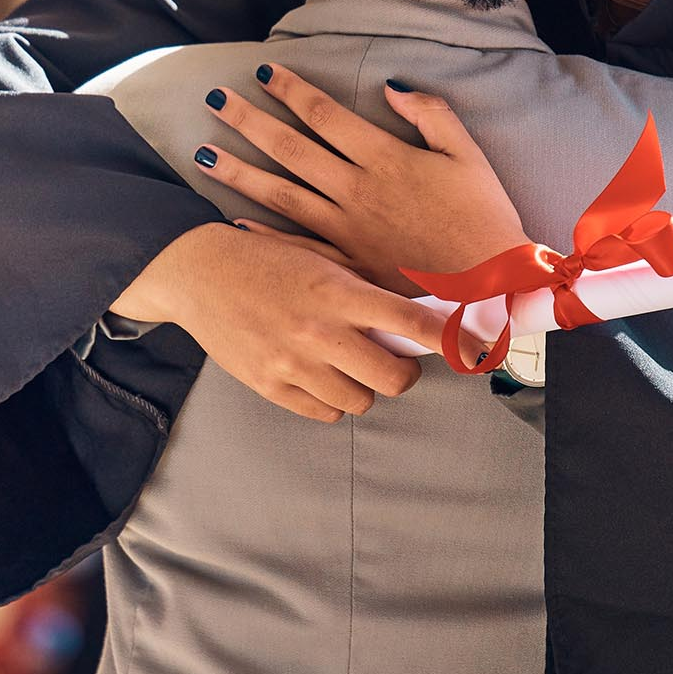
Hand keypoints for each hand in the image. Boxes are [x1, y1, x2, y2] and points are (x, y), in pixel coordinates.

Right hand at [112, 223, 446, 422]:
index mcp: (337, 292)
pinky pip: (325, 413)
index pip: (409, 322)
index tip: (474, 350)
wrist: (199, 273)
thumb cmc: (268, 261)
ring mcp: (294, 364)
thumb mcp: (322, 260)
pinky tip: (320, 374)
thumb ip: (365, 290)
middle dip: (403, 372)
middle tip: (394, 359)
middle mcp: (319, 331)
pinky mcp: (271, 387)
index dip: (450, 340)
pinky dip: (331, 400)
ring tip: (347, 363)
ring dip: (364, 386)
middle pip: (394, 378)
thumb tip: (419, 317)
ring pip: (361, 401)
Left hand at [197, 66, 529, 287]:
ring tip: (202, 154)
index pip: (324, 115)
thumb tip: (392, 86)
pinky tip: (233, 221)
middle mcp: (355, 191)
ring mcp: (346, 231)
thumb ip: (431, 115)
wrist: (492, 287)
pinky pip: (296, 246)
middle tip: (214, 97)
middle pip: (290, 148)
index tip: (261, 71)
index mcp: (383, 158)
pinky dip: (263, 234)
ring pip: (281, 195)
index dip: (290, 90)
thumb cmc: (484, 218)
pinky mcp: (346, 265)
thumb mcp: (468, 155)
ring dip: (239, 172)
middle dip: (249, 120)